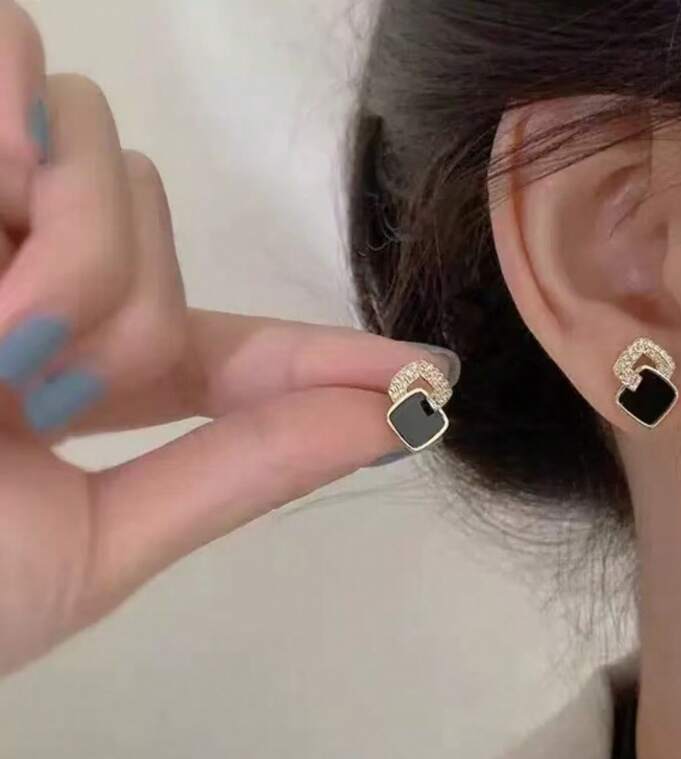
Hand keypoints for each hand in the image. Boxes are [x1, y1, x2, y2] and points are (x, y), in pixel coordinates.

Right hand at [0, 1, 454, 676]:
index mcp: (62, 383)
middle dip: (128, 309)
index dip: (319, 362)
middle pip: (154, 223)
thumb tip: (391, 421)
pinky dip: (30, 173)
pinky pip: (10, 71)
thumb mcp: (93, 547)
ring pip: (99, 149)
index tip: (422, 378)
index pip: (219, 351)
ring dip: (81, 255)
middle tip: (30, 390)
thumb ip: (236, 474)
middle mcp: (8, 279)